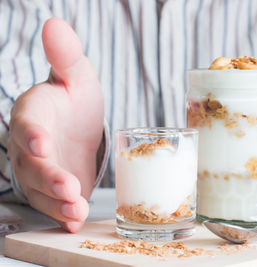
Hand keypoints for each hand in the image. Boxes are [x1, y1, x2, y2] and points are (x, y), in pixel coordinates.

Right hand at [7, 18, 103, 231]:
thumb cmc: (75, 100)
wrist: (78, 128)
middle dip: (49, 177)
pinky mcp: (55, 190)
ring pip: (42, 191)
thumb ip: (67, 57)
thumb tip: (55, 22)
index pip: (27, 124)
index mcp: (35, 114)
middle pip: (32, 165)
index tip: (41, 143)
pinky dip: (65, 214)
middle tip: (69, 188)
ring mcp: (42, 171)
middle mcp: (32, 146)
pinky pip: (55, 205)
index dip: (32, 135)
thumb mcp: (77, 77)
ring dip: (59, 202)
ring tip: (77, 209)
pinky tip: (77, 220)